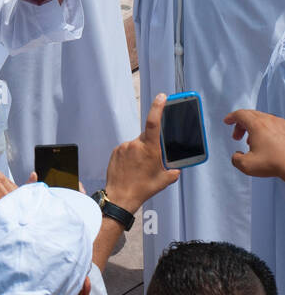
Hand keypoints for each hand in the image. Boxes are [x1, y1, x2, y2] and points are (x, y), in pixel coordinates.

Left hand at [104, 94, 178, 212]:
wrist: (120, 197)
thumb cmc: (143, 189)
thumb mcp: (164, 181)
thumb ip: (173, 171)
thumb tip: (177, 167)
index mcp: (150, 149)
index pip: (154, 122)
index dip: (158, 107)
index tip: (162, 97)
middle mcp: (136, 144)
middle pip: (147, 136)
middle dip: (151, 144)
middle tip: (151, 160)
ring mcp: (124, 146)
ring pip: (136, 144)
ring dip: (140, 152)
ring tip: (139, 169)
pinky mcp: (116, 150)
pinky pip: (127, 149)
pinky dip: (130, 156)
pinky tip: (131, 168)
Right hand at [224, 108, 284, 179]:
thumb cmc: (275, 163)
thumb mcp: (247, 165)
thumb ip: (236, 159)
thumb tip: (236, 156)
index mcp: (257, 125)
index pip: (240, 114)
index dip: (231, 117)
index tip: (228, 121)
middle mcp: (269, 121)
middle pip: (250, 115)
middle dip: (241, 124)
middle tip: (237, 135)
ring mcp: (280, 124)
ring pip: (262, 119)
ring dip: (253, 127)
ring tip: (252, 141)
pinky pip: (273, 124)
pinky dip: (265, 130)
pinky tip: (266, 143)